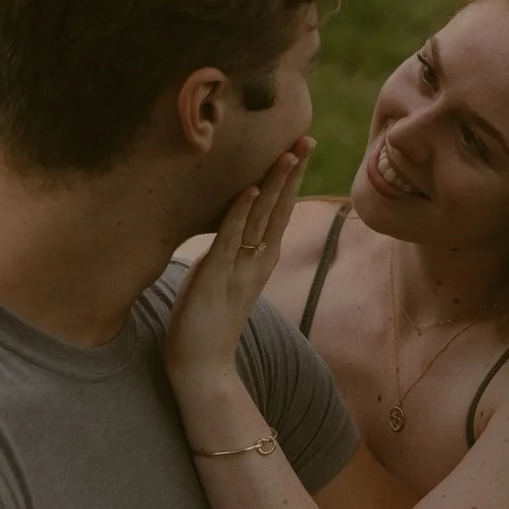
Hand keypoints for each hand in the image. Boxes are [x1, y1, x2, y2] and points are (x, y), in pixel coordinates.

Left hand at [164, 139, 312, 389]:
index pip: (280, 213)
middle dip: (291, 174)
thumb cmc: (208, 325)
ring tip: (286, 155)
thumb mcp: (225, 282)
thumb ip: (233, 256)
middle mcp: (257, 262)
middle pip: (279, 210)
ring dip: (273, 186)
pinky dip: (240, 214)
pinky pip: (231, 239)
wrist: (203, 368)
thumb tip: (230, 234)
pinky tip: (248, 191)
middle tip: (305, 140)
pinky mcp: (217, 277)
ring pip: (262, 220)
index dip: (290, 181)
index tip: (300, 150)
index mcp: (260, 261)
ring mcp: (240, 268)